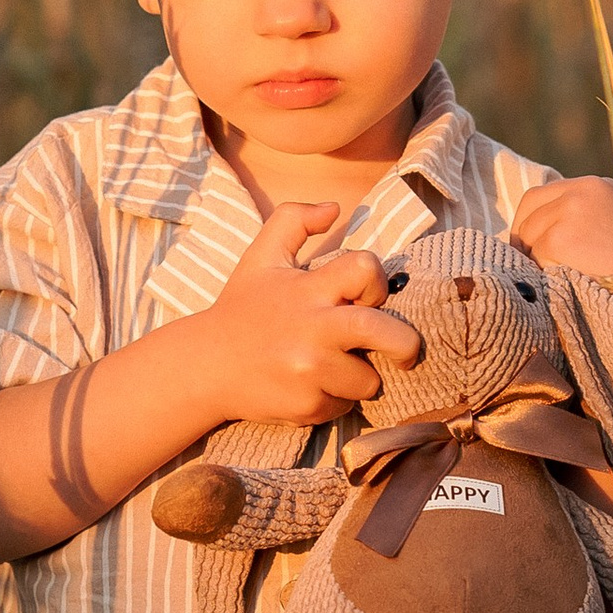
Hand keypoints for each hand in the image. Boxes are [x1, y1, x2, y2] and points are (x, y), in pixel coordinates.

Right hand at [190, 202, 422, 427]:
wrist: (206, 367)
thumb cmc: (241, 309)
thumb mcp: (261, 257)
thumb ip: (294, 220)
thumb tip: (335, 207)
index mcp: (307, 290)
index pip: (365, 269)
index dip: (376, 281)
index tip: (368, 297)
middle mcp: (311, 330)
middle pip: (384, 333)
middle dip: (406, 345)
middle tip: (406, 352)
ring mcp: (309, 372)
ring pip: (368, 379)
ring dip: (362, 376)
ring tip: (333, 367)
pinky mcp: (307, 406)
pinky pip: (345, 404)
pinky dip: (337, 398)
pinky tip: (309, 386)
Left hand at [510, 178, 612, 308]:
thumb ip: (591, 223)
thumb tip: (545, 234)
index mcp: (602, 187)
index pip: (545, 196)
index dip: (535, 223)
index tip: (533, 248)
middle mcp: (586, 189)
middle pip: (529, 208)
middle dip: (526, 238)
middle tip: (529, 267)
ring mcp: (571, 211)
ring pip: (527, 235)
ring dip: (534, 260)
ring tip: (562, 283)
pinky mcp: (559, 238)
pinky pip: (532, 258)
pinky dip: (542, 276)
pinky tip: (567, 289)